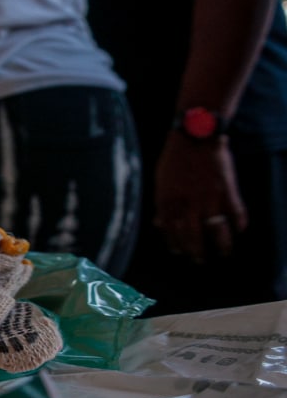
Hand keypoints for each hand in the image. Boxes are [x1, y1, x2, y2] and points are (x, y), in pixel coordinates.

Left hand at [153, 135, 246, 263]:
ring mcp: (209, 198)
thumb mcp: (160, 181)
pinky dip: (239, 224)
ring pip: (216, 231)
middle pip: (193, 236)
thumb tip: (159, 223)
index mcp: (168, 201)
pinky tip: (239, 230)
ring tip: (223, 253)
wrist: (195, 137)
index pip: (171, 231)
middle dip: (197, 252)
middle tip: (200, 260)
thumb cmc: (174, 158)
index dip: (176, 244)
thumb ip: (161, 203)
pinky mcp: (227, 191)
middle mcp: (188, 204)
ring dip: (221, 245)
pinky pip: (237, 214)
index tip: (180, 252)